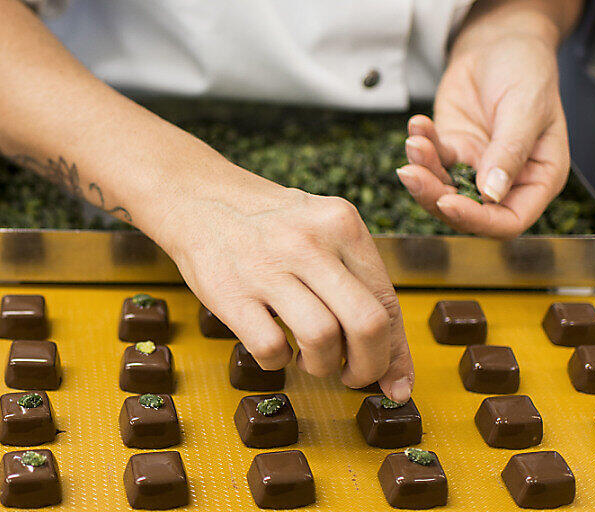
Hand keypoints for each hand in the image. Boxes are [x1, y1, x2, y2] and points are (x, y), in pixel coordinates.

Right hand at [157, 170, 413, 400]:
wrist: (197, 198)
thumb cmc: (269, 225)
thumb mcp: (321, 231)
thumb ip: (359, 286)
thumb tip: (395, 370)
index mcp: (342, 223)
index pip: (387, 301)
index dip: (396, 354)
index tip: (396, 384)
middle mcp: (309, 242)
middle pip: (366, 324)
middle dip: (368, 367)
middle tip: (353, 376)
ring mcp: (267, 267)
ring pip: (322, 340)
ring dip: (322, 366)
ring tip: (310, 358)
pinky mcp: (230, 293)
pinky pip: (271, 349)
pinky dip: (279, 362)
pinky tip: (275, 347)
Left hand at [397, 35, 568, 237]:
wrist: (501, 44)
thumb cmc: (527, 70)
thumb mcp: (526, 107)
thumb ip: (509, 151)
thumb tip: (491, 193)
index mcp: (538, 178)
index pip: (509, 220)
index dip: (478, 220)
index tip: (447, 202)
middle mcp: (506, 181)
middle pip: (467, 211)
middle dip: (435, 196)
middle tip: (412, 173)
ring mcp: (475, 167)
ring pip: (442, 190)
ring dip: (422, 172)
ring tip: (414, 142)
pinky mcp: (452, 150)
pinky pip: (430, 160)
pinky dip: (419, 147)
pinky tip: (417, 125)